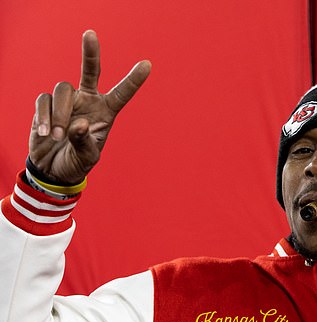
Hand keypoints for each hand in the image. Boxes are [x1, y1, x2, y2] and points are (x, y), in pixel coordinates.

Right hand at [29, 30, 151, 184]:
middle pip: (90, 71)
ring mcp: (67, 101)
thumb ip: (84, 142)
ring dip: (60, 114)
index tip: (148, 64)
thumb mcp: (87, 157)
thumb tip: (77, 124)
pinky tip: (46, 133)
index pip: (122, 93)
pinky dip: (45, 116)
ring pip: (63, 90)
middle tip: (90, 34)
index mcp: (106, 112)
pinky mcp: (46, 104)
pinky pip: (44, 100)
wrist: (53, 169)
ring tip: (58, 137)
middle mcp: (88, 100)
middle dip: (90, 52)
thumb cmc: (77, 161)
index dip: (134, 80)